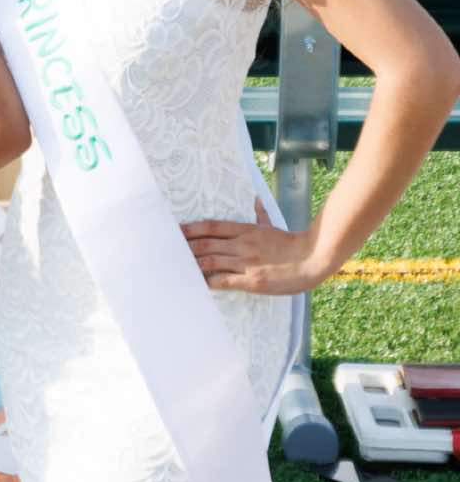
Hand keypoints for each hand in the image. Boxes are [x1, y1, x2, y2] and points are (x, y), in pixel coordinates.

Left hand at [181, 196, 328, 294]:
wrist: (313, 259)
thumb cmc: (291, 244)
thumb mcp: (271, 227)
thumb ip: (259, 215)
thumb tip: (255, 200)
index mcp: (245, 230)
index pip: (211, 226)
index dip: (191, 229)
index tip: (175, 230)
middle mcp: (242, 245)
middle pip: (206, 243)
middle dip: (185, 247)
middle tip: (167, 249)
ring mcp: (246, 263)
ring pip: (211, 261)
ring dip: (192, 263)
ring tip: (177, 266)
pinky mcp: (252, 281)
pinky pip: (224, 280)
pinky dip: (209, 281)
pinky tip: (198, 282)